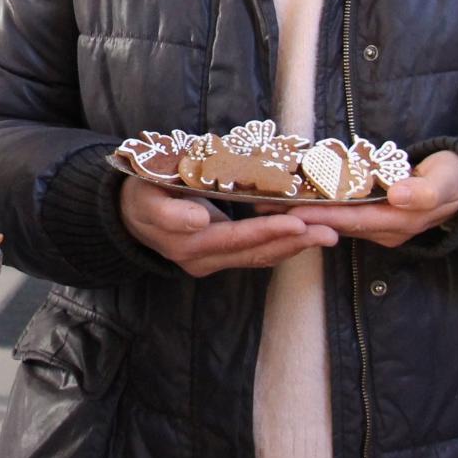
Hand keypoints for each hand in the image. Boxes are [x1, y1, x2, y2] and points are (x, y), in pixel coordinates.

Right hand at [121, 177, 336, 276]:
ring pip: (257, 257)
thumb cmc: (141, 194)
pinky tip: (307, 237)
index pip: (232, 237)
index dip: (264, 231)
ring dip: (294, 247)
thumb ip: (170, 211)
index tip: (294, 223)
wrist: (129, 216)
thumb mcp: (145, 196)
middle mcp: (199, 258)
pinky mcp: (219, 259)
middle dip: (292, 240)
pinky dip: (282, 246)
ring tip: (327, 235)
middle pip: (252, 251)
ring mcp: (210, 262)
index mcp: (183, 240)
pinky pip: (254, 256)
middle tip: (327, 230)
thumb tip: (201, 221)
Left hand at [272, 150, 457, 247]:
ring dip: (301, 211)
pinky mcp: (371, 216)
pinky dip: (316, 204)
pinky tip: (293, 195)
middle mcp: (383, 229)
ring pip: (334, 218)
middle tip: (262, 205)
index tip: (291, 211)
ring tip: (267, 201)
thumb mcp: (446, 182)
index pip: (352, 220)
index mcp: (399, 222)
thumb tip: (399, 196)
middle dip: (299, 216)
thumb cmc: (453, 179)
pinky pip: (339, 212)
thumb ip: (425, 191)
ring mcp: (377, 225)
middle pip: (335, 222)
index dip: (322, 215)